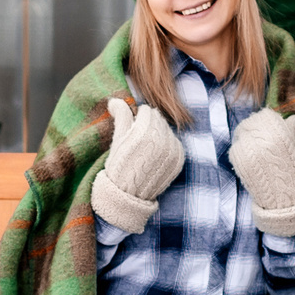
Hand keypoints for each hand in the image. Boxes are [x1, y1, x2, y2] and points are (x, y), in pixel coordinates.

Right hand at [91, 97, 184, 235]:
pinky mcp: (179, 159)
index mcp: (144, 131)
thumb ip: (121, 116)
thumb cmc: (119, 166)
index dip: (137, 117)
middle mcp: (161, 138)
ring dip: (158, 133)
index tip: (131, 128)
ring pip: (167, 130)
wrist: (130, 195)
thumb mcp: (117, 140)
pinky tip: (156, 155)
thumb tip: (115, 100)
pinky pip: (175, 143)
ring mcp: (173, 149)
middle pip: (158, 119)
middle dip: (148, 124)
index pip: (146, 111)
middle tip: (138, 138)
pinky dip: (167, 145)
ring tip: (147, 148)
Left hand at [229, 108, 294, 234]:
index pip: (264, 116)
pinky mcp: (236, 157)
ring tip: (254, 152)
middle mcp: (261, 135)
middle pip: (250, 123)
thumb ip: (289, 129)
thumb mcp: (292, 147)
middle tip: (257, 141)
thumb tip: (292, 119)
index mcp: (278, 130)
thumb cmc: (290, 171)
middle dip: (252, 130)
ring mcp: (247, 146)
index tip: (265, 129)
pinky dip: (240, 152)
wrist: (281, 196)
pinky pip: (235, 148)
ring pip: (241, 134)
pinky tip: (249, 161)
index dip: (264, 122)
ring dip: (245, 140)